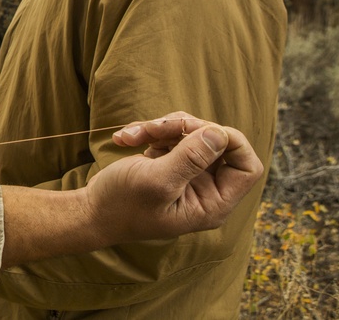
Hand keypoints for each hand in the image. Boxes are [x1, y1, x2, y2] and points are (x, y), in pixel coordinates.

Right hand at [89, 112, 263, 243]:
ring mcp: (188, 174)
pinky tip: (126, 138)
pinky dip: (149, 131)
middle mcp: (205, 188)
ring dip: (161, 127)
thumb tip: (220, 133)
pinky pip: (171, 135)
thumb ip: (191, 158)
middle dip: (185, 128)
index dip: (231, 142)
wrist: (91, 210)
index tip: (201, 130)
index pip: (246, 166)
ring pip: (192, 134)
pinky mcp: (170, 163)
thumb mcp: (157, 181)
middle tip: (153, 128)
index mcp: (212, 203)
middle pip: (217, 142)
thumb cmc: (122, 204)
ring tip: (133, 134)